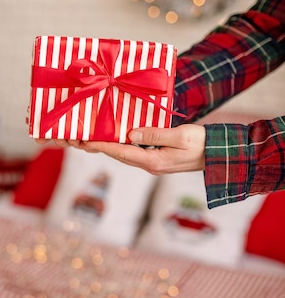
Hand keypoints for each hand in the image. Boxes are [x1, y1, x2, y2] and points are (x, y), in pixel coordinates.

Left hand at [45, 124, 205, 175]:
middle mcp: (149, 164)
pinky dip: (120, 145)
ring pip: (123, 154)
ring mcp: (153, 162)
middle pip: (117, 155)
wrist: (219, 156)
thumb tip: (130, 133)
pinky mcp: (156, 158)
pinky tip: (114, 137)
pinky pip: (133, 151)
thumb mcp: (180, 137)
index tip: (84, 139)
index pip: (121, 152)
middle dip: (97, 147)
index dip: (101, 145)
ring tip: (88, 138)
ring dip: (106, 146)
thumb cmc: (203, 144)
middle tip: (77, 138)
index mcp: (153, 161)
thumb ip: (155, 134)